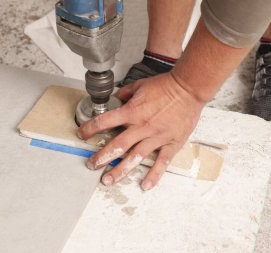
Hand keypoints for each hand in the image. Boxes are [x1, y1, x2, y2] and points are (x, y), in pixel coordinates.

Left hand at [77, 72, 203, 189]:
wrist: (188, 89)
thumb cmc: (166, 86)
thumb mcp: (140, 85)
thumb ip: (125, 93)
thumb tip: (115, 98)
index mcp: (133, 111)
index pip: (105, 121)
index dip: (90, 128)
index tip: (82, 134)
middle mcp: (142, 126)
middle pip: (117, 145)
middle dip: (102, 156)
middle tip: (91, 165)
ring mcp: (156, 137)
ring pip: (135, 157)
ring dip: (120, 170)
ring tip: (109, 179)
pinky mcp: (171, 143)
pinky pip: (161, 162)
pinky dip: (154, 174)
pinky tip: (145, 185)